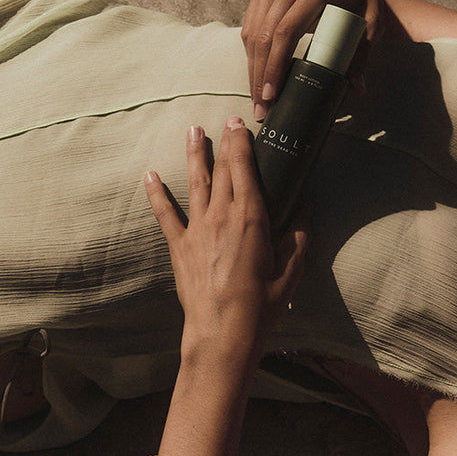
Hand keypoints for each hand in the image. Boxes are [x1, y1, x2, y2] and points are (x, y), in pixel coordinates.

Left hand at [144, 118, 307, 354]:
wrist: (222, 334)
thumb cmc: (261, 307)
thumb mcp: (291, 271)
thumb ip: (298, 234)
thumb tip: (306, 205)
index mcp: (252, 219)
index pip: (245, 169)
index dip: (242, 143)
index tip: (241, 124)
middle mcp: (222, 217)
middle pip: (222, 170)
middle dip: (225, 142)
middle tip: (226, 121)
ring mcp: (197, 230)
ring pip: (195, 182)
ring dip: (194, 154)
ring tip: (193, 131)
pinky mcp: (180, 247)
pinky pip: (165, 214)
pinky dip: (156, 193)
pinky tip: (150, 175)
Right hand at [241, 0, 388, 119]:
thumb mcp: (371, 18)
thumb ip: (363, 51)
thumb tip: (356, 89)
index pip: (286, 31)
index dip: (275, 65)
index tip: (272, 94)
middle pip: (265, 35)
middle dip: (260, 75)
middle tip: (261, 107)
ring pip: (253, 30)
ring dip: (252, 67)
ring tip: (257, 96)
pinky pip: (251, 22)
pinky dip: (251, 50)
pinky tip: (256, 71)